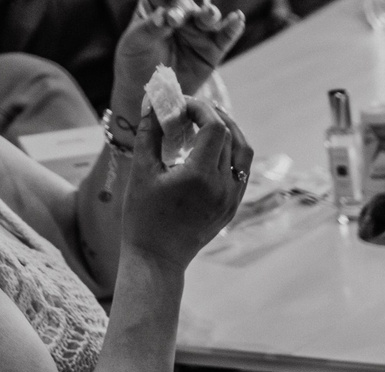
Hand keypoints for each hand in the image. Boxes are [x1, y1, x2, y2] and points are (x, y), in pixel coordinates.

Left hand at [111, 0, 247, 117]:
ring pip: (208, 17)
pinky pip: (224, 37)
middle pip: (188, 4)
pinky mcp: (212, 50)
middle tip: (178, 19)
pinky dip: (232, 28)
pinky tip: (237, 20)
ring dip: (210, 14)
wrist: (150, 92)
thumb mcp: (134, 44)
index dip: (171, 2)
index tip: (170, 17)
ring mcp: (198, 31)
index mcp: (157, 7)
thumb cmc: (135, 62)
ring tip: (209, 15)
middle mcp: (180, 15)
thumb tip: (164, 16)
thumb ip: (149, 29)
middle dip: (187, 8)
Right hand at [122, 100, 252, 269]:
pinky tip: (211, 146)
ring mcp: (232, 199)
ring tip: (206, 120)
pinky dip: (230, 152)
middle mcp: (224, 187)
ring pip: (243, 152)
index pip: (215, 127)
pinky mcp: (233, 207)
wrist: (158, 258)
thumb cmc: (142, 216)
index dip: (200, 108)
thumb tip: (153, 102)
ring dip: (228, 131)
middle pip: (230, 136)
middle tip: (190, 108)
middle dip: (211, 115)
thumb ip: (149, 132)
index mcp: (201, 177)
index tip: (181, 103)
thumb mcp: (141, 170)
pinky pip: (241, 171)